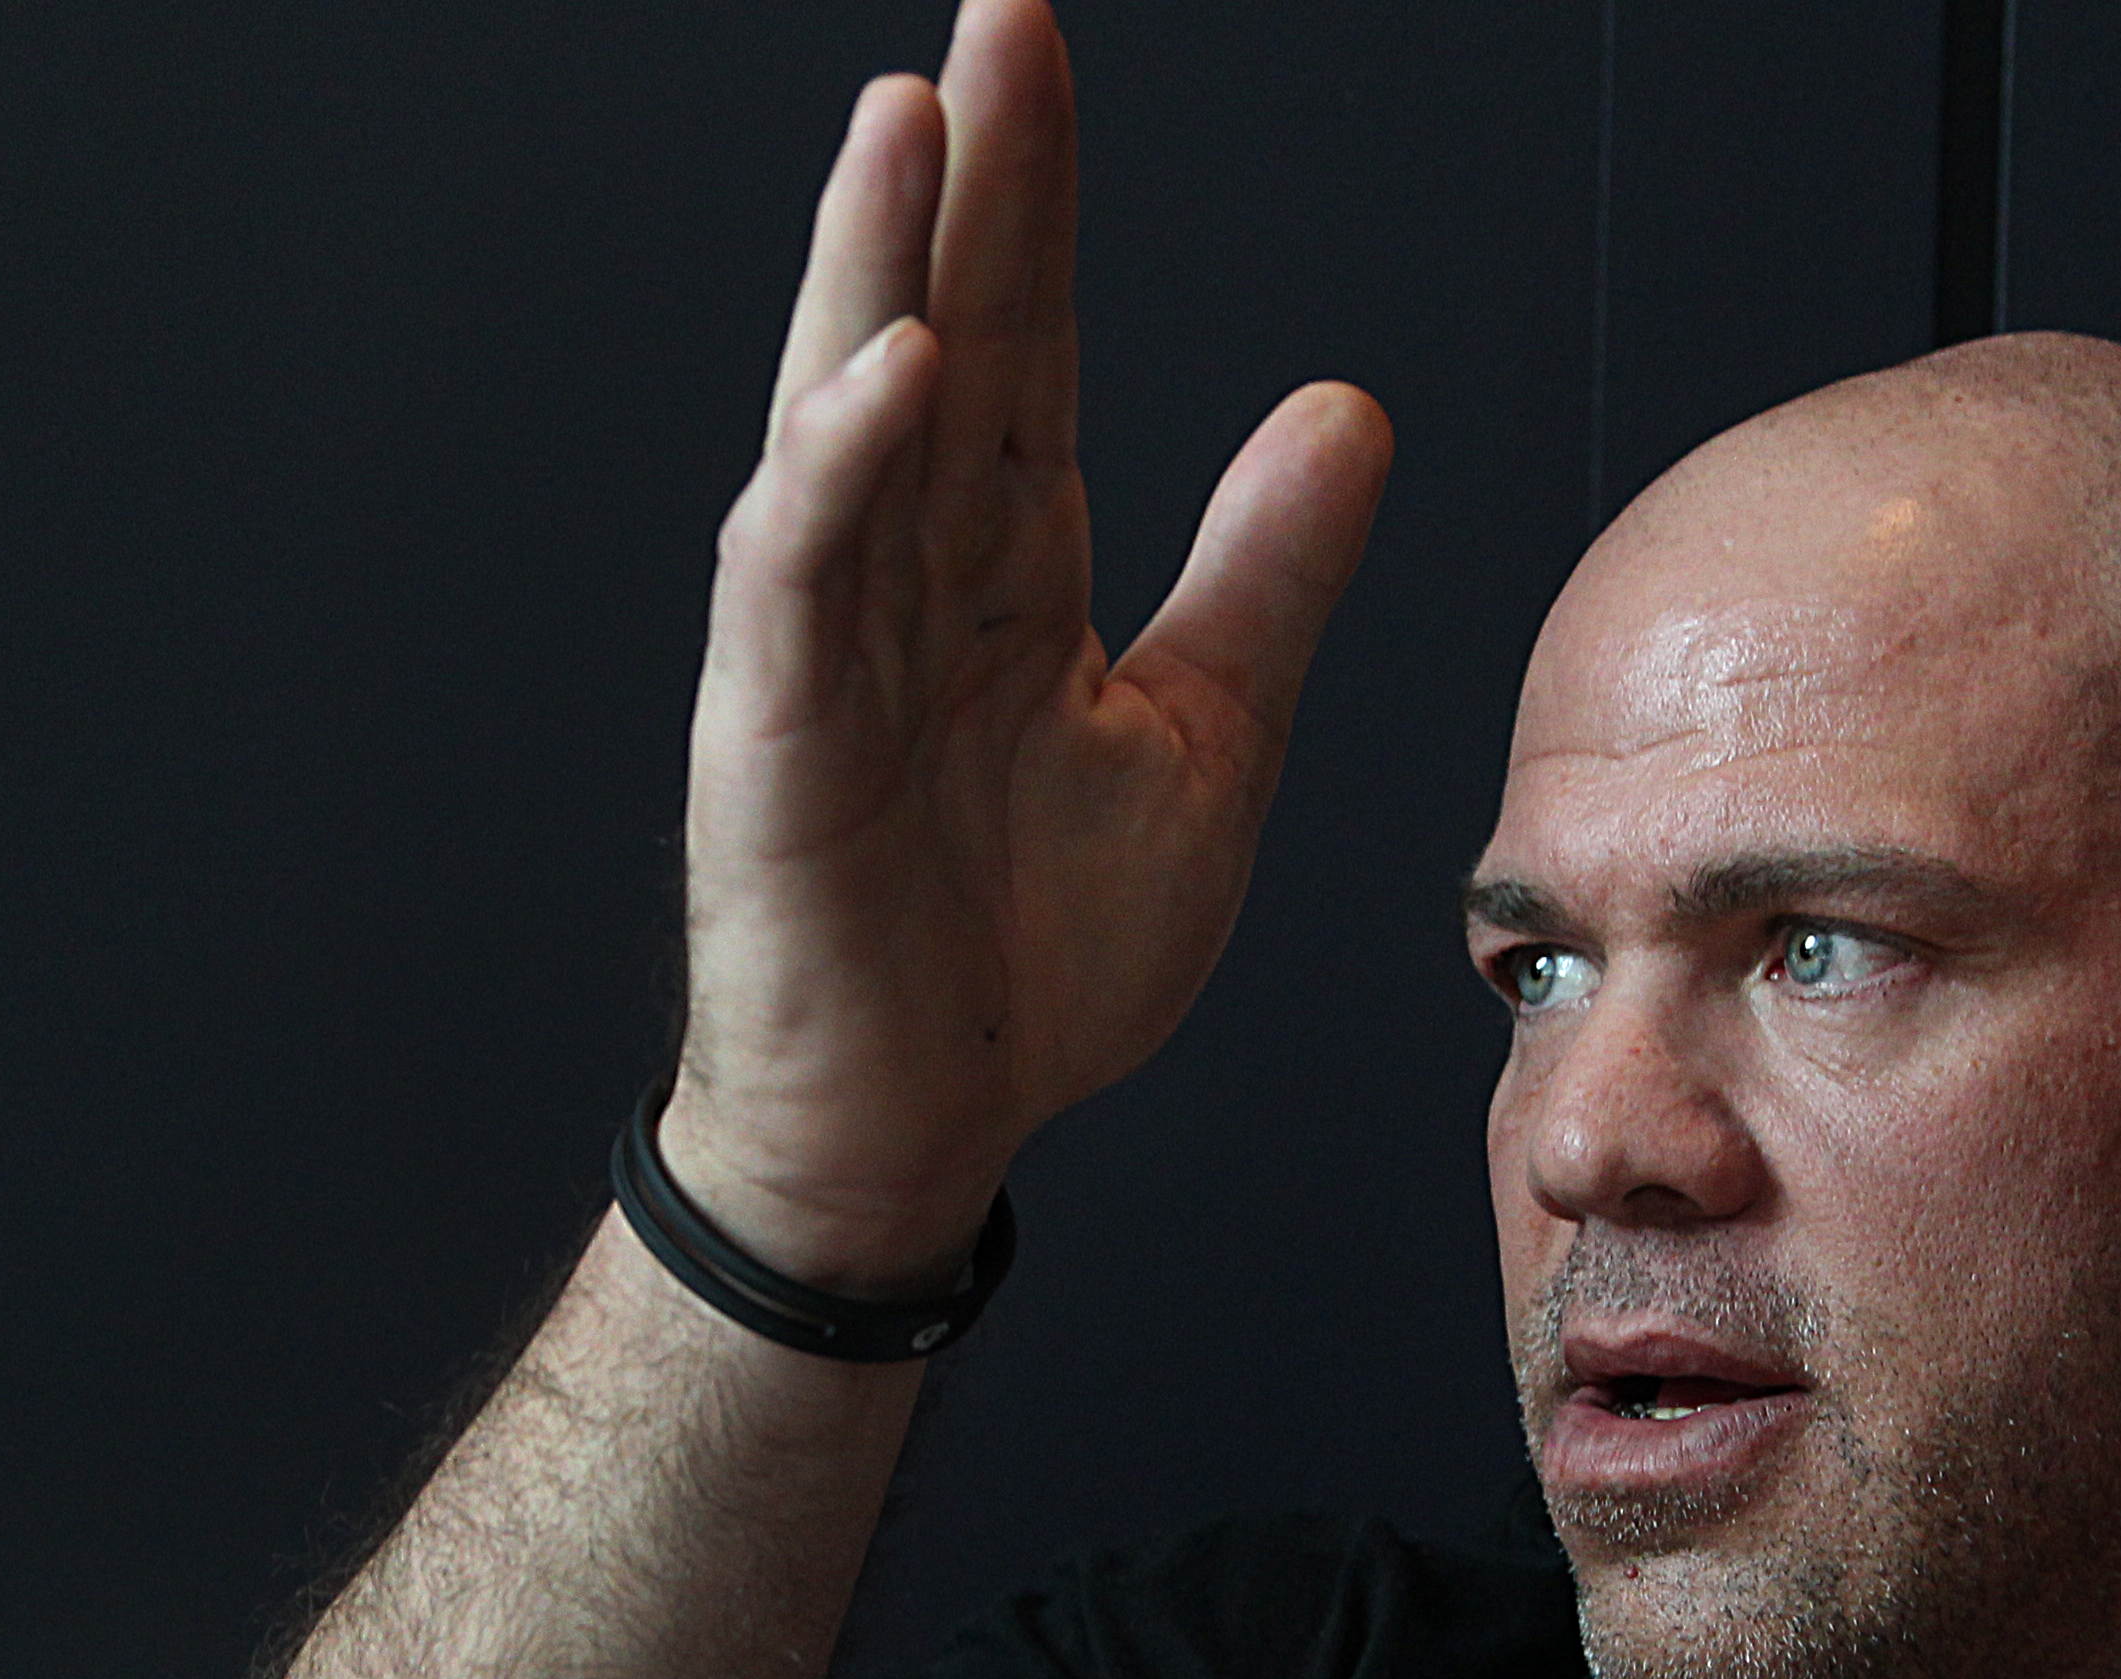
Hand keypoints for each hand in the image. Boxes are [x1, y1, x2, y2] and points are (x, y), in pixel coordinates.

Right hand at [665, 0, 1393, 1287]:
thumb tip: (1347, 412)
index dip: (1037, 197)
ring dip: (871, 269)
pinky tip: (882, 374)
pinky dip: (835, 474)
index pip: (1027, 340)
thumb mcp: (1206, 747)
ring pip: (845, 421)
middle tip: (992, 20)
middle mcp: (908, 574)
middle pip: (935, 333)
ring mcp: (828, 646)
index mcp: (1007, 565)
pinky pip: (799, 582)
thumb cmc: (1033, 958)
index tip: (1034, 46)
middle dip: (958, 176)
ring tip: (909, 123)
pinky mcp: (774, 737)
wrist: (928, 1126)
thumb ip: (1264, 582)